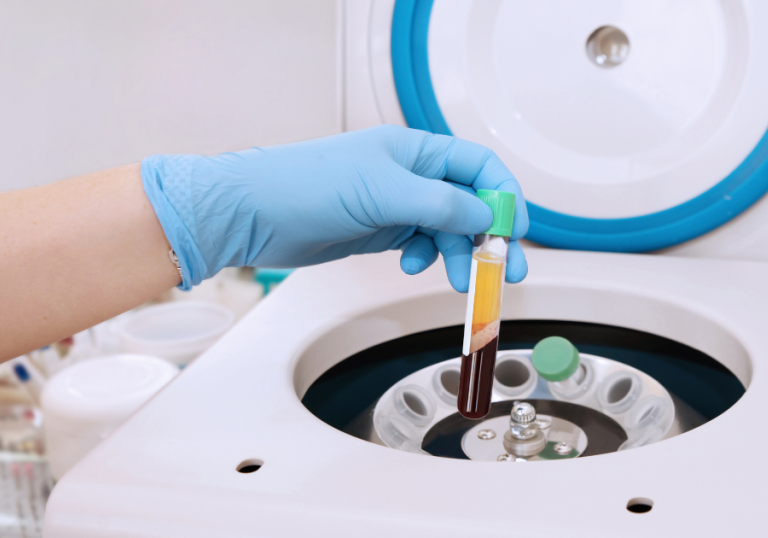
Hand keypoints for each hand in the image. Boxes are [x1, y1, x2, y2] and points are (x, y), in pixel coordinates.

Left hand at [141, 125, 528, 291]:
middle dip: (490, 236)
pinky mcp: (378, 229)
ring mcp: (394, 203)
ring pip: (446, 229)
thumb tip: (485, 215)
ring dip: (460, 254)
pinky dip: (425, 257)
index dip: (503, 197)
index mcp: (415, 150)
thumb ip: (439, 204)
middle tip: (505, 272)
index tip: (515, 232)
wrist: (252, 214)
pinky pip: (420, 243)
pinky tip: (412, 265)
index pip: (478, 166)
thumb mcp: (382, 192)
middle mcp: (409, 174)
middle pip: (468, 202)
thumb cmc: (305, 185)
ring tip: (462, 280)